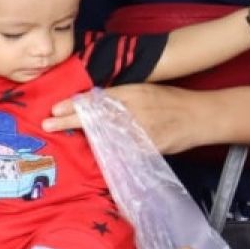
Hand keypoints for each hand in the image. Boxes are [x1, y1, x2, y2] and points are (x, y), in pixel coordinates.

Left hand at [42, 84, 206, 153]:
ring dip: (85, 138)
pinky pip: (125, 152)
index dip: (74, 105)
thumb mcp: (144, 91)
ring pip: (108, 135)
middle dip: (71, 121)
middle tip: (48, 124)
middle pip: (97, 116)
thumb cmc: (170, 101)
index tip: (54, 109)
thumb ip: (120, 98)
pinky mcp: (150, 146)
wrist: (200, 116)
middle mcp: (135, 109)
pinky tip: (95, 157)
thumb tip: (91, 105)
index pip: (97, 98)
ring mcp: (142, 129)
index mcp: (132, 92)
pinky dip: (110, 155)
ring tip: (65, 140)